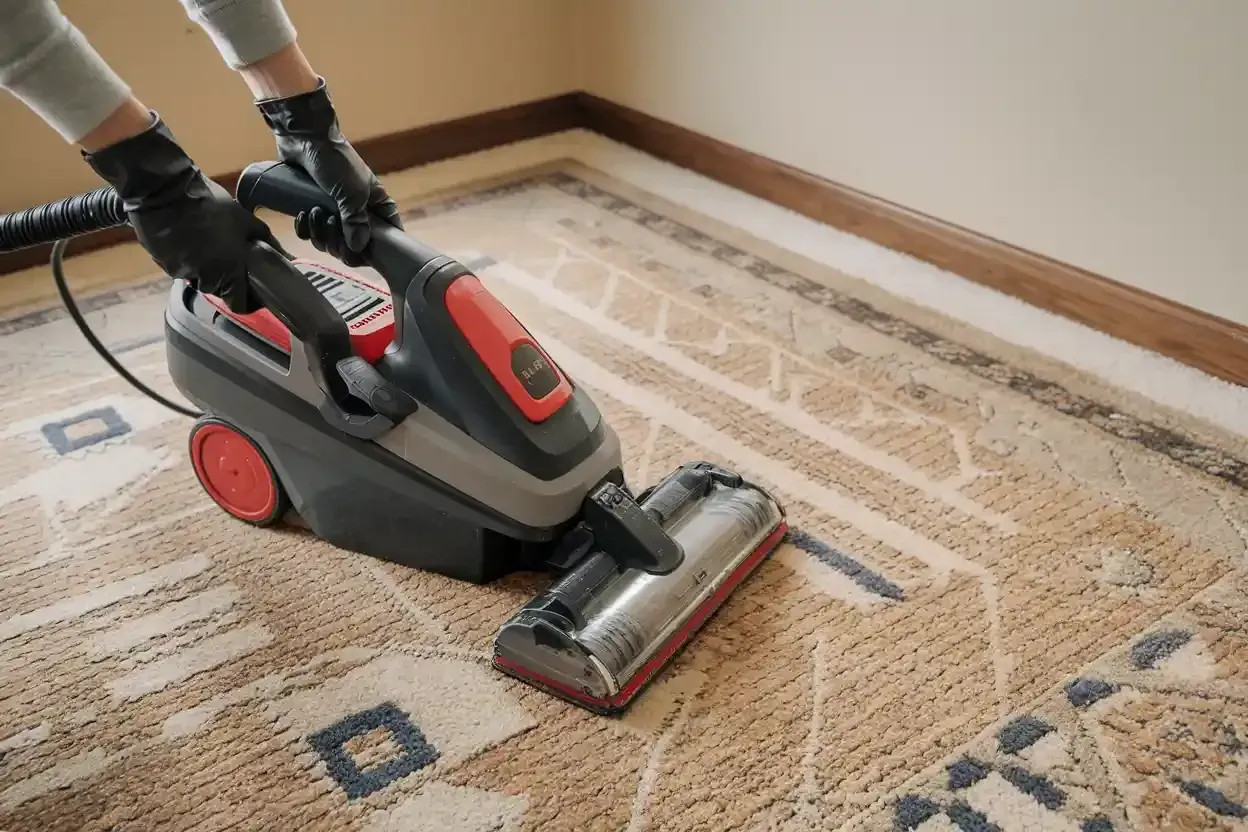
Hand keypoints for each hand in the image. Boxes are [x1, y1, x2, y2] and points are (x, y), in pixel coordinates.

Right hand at [83, 115, 288, 313]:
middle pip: (218, 290)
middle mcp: (203, 278)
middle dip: (226, 278)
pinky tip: (187, 238)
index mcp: (227, 273)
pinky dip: (185, 257)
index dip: (248, 301)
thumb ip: (267, 243)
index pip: (239, 305)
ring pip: (197, 278)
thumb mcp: (246, 221)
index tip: (253, 291)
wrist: (164, 190)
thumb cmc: (211, 205)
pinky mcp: (161, 262)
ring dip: (204, 267)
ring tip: (207, 243)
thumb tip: (286, 257)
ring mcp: (179, 272)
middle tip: (230, 257)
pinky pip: (178, 266)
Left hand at [257, 79, 401, 266]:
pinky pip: (311, 232)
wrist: (304, 138)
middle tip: (329, 230)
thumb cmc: (336, 162)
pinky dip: (305, 229)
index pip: (387, 232)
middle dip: (339, 242)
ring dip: (319, 234)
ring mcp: (334, 210)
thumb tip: (358, 249)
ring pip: (330, 240)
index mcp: (375, 204)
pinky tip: (301, 217)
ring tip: (313, 213)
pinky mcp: (312, 208)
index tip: (363, 255)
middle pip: (354, 243)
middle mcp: (357, 210)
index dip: (377, 247)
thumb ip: (357, 222)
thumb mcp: (352, 194)